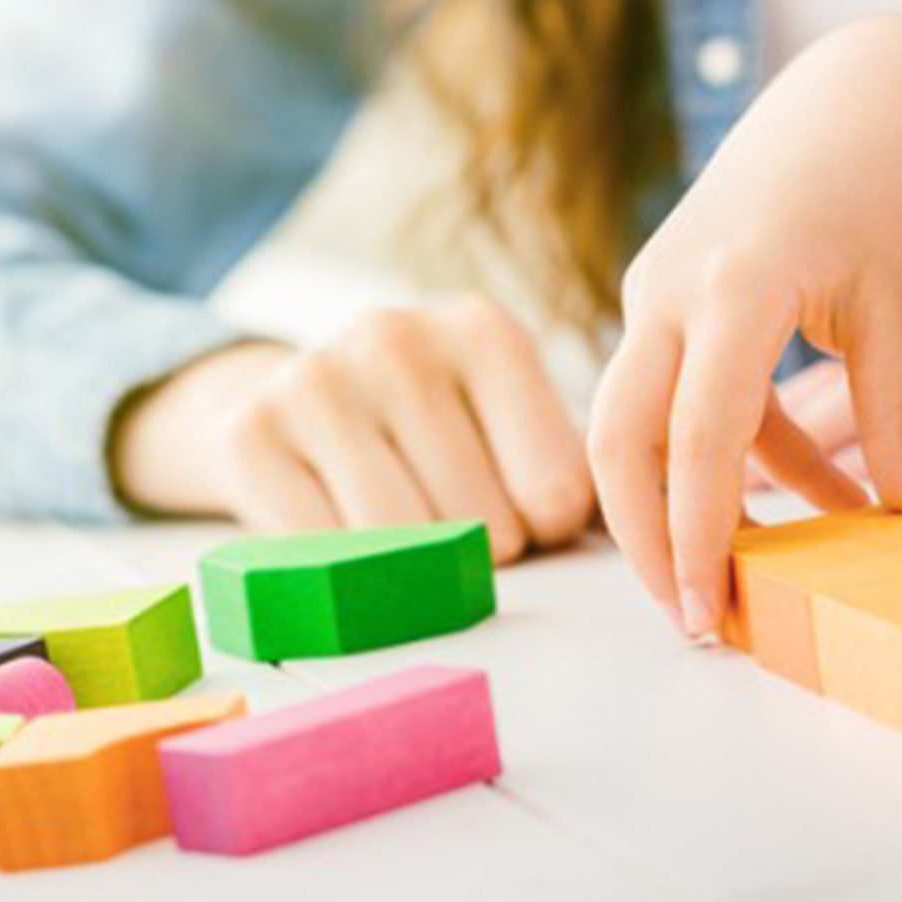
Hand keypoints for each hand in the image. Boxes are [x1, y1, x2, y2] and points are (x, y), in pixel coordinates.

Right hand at [112, 297, 594, 561]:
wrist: (293, 406)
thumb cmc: (433, 434)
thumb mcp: (512, 426)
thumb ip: (580, 479)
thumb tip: (650, 535)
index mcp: (485, 333)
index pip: (558, 493)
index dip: (543, 529)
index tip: (517, 506)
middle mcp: (397, 337)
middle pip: (483, 525)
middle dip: (476, 551)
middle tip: (448, 521)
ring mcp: (317, 379)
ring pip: (403, 545)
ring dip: (409, 568)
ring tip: (400, 524)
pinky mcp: (250, 432)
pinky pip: (324, 553)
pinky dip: (338, 569)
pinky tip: (337, 523)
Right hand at [588, 20, 901, 639]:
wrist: (849, 100)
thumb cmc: (882, 187)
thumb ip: (900, 420)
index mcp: (731, 283)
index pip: (695, 437)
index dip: (695, 535)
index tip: (707, 613)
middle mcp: (668, 289)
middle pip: (619, 440)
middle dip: (645, 539)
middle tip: (698, 618)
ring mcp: (655, 295)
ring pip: (635, 427)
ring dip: (687, 506)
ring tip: (757, 577)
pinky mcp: (666, 305)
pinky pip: (682, 402)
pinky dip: (734, 461)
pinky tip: (818, 503)